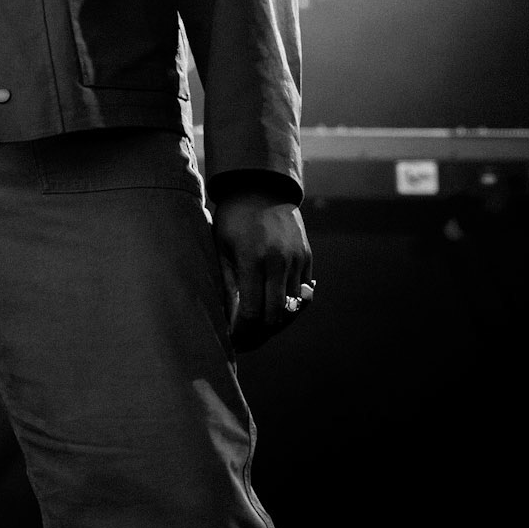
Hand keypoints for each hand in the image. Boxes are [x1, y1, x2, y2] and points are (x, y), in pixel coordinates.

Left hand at [212, 185, 314, 351]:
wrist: (260, 187)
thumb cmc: (232, 219)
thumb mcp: (221, 247)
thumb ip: (227, 283)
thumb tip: (228, 319)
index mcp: (253, 259)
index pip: (253, 312)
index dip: (244, 332)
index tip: (234, 340)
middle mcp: (279, 261)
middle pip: (277, 316)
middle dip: (261, 334)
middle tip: (246, 339)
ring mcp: (297, 259)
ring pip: (293, 308)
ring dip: (277, 322)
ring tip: (259, 326)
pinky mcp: (307, 257)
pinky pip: (304, 293)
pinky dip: (290, 305)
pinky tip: (273, 307)